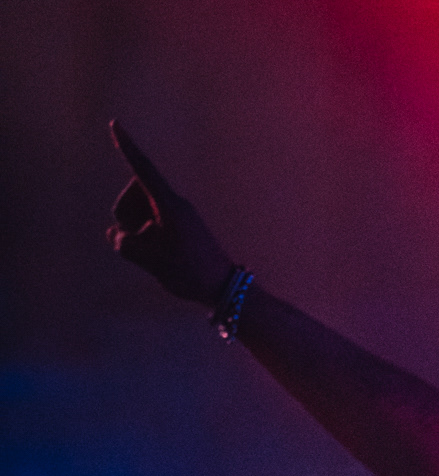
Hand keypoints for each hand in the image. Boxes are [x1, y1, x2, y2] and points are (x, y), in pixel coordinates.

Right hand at [106, 122, 235, 305]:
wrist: (223, 287)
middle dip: (126, 215)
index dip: (127, 148)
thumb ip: (128, 246)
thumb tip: (113, 234)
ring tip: (151, 252)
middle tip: (139, 242)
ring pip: (140, 209)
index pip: (143, 170)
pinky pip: (151, 221)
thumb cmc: (192, 274)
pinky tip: (155, 254)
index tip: (115, 124)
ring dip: (135, 227)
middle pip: (134, 194)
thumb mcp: (155, 262)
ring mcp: (176, 213)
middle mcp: (174, 203)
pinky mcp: (178, 224)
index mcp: (170, 206)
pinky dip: (145, 233)